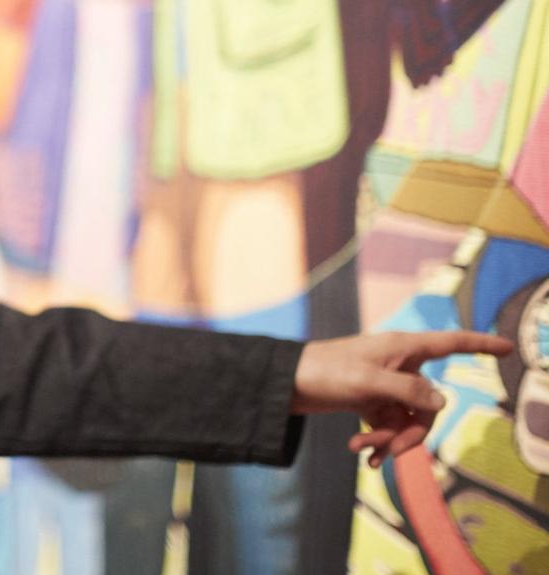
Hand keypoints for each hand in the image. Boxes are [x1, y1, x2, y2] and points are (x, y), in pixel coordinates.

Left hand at [292, 331, 512, 466]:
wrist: (286, 382)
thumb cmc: (325, 370)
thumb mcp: (369, 382)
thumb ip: (409, 391)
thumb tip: (441, 402)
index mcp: (404, 348)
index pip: (451, 343)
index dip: (480, 345)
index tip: (508, 349)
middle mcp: (401, 365)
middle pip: (429, 405)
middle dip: (410, 432)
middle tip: (385, 451)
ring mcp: (388, 385)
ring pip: (409, 420)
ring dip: (390, 440)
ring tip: (362, 450)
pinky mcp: (373, 402)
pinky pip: (391, 426)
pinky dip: (379, 440)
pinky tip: (362, 452)